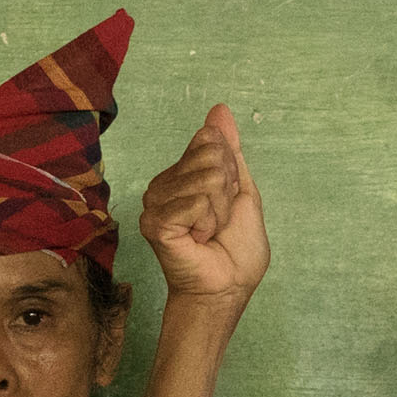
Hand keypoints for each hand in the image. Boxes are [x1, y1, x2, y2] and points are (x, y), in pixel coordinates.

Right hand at [138, 103, 266, 305]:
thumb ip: (229, 149)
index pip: (209, 140)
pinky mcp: (155, 224)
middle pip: (209, 155)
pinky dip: (208, 222)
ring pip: (206, 178)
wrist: (227, 286)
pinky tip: (199, 239)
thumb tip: (219, 110)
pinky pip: (196, 202)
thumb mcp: (241, 188)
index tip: (226, 200)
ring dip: (219, 209)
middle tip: (217, 219)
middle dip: (226, 189)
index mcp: (181, 176)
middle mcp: (162, 187)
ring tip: (208, 231)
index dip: (230, 169)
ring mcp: (154, 205)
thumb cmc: (234, 248)